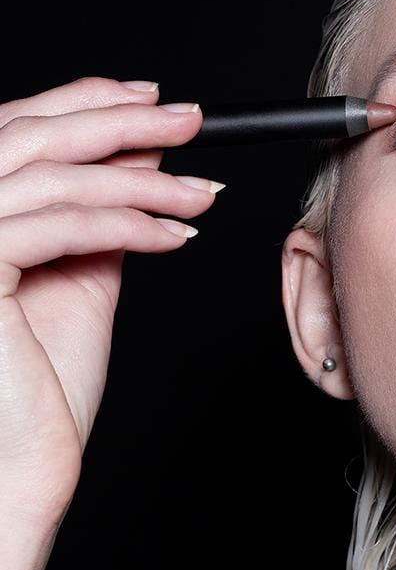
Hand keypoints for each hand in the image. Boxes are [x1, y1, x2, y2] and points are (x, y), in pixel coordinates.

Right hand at [0, 77, 222, 569]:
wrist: (19, 469)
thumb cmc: (42, 387)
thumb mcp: (81, 276)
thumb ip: (102, 212)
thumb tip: (144, 152)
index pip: (17, 132)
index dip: (83, 103)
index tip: (152, 100)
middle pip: (30, 137)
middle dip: (120, 122)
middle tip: (191, 118)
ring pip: (54, 178)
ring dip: (143, 180)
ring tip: (203, 194)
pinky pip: (62, 226)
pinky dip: (129, 224)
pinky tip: (176, 235)